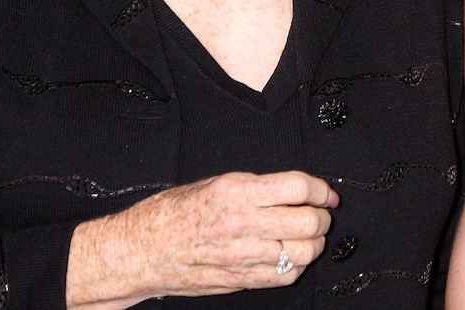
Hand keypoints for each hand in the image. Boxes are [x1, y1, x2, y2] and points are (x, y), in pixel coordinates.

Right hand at [66, 171, 338, 309]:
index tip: (325, 193)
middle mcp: (243, 223)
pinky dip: (298, 265)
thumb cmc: (170, 215)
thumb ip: (256, 187)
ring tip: (309, 236)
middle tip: (320, 213)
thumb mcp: (213, 184)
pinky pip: (286, 276)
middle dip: (322, 215)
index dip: (321, 189)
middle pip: (309, 221)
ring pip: (304, 251)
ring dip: (314, 242)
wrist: (139, 251)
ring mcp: (243, 255)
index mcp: (236, 191)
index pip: (299, 186)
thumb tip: (294, 190)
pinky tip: (291, 256)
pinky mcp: (241, 279)